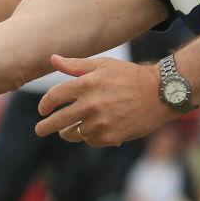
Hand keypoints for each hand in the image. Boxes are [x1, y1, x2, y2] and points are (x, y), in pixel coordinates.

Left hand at [35, 55, 176, 146]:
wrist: (159, 93)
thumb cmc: (129, 76)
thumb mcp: (103, 65)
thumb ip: (75, 65)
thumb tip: (52, 59)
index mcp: (86, 83)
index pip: (54, 97)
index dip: (45, 105)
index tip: (43, 110)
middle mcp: (91, 103)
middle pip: (58, 120)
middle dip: (45, 127)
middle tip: (40, 130)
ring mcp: (100, 122)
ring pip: (74, 133)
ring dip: (69, 132)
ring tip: (68, 131)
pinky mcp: (110, 136)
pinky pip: (91, 140)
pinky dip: (90, 136)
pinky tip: (95, 130)